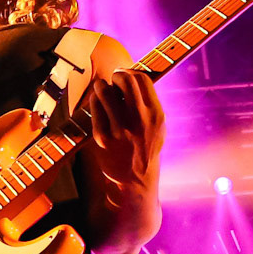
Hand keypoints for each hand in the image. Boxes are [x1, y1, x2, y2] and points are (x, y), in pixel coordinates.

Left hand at [86, 69, 164, 192]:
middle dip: (116, 75)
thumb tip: (135, 77)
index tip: (125, 76)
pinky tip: (96, 103)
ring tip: (101, 89)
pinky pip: (94, 107)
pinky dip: (94, 100)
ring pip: (105, 91)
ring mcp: (120, 129)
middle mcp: (139, 120)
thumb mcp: (158, 127)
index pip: (142, 79)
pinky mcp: (102, 137)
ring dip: (102, 86)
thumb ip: (150, 104)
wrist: (135, 181)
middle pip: (125, 79)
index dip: (131, 72)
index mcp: (156, 115)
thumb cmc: (145, 149)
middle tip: (113, 80)